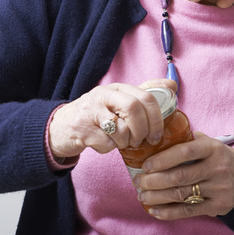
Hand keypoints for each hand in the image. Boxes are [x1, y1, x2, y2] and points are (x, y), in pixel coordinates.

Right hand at [48, 79, 175, 158]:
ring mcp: (91, 112)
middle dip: (143, 130)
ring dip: (126, 142)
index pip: (146, 97)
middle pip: (134, 109)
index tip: (157, 134)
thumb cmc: (97, 115)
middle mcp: (103, 96)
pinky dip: (110, 149)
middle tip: (142, 141)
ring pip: (121, 130)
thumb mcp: (119, 100)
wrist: (61, 127)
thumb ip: (144, 93)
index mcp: (117, 88)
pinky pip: (106, 144)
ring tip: (120, 142)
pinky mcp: (81, 130)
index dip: (157, 118)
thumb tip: (172, 85)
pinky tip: (104, 144)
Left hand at [133, 132, 233, 218]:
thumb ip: (188, 140)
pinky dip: (169, 212)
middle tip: (138, 182)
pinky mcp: (218, 205)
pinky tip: (154, 210)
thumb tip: (157, 138)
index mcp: (213, 148)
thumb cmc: (218, 157)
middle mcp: (217, 167)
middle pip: (180, 176)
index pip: (185, 152)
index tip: (145, 165)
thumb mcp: (209, 143)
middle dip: (154, 181)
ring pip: (181, 194)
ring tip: (142, 195)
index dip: (163, 159)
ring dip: (157, 197)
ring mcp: (219, 188)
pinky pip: (189, 210)